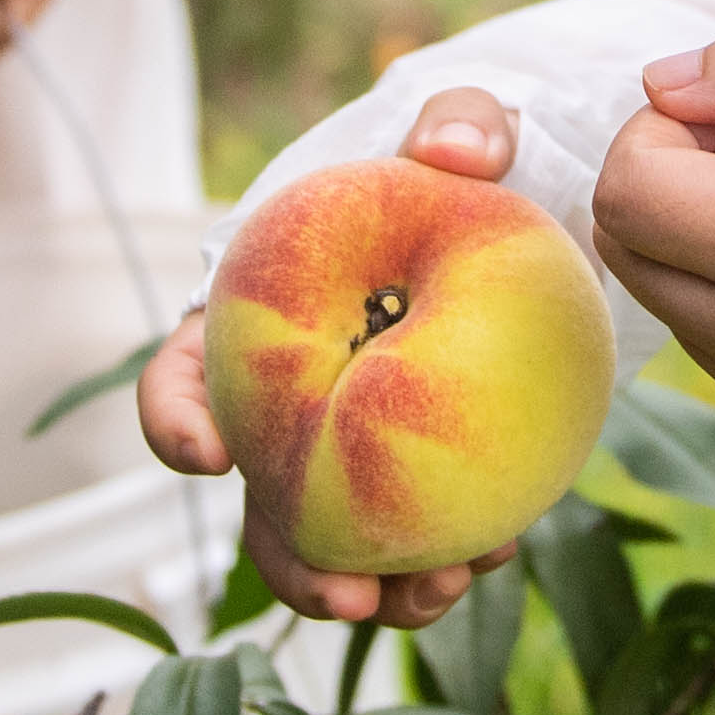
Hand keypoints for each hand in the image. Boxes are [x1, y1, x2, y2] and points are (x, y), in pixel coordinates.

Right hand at [139, 88, 520, 626]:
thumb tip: (457, 150)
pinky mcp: (423, 480)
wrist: (539, 220)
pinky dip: (446, 560)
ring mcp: (355, 453)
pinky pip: (418, 538)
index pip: (183, 375)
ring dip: (371, 589)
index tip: (205, 453)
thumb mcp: (468, 124)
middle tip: (344, 594)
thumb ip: (461, 120)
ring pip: (336, 545)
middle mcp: (292, 405)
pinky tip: (493, 557)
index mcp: (257, 323)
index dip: (175, 419)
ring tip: (433, 594)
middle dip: (292, 561)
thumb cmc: (469, 169)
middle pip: (261, 501)